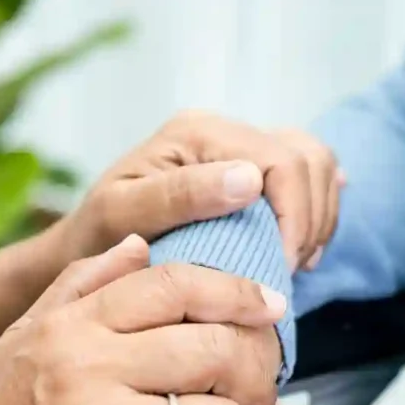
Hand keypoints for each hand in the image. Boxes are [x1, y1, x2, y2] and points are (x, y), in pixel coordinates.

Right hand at [0, 235, 285, 404]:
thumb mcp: (21, 343)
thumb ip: (79, 288)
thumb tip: (138, 245)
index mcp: (71, 327)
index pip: (174, 285)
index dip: (236, 292)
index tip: (271, 308)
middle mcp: (88, 368)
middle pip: (214, 349)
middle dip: (255, 376)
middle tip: (261, 400)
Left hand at [52, 111, 343, 270]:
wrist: (85, 251)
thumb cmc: (96, 237)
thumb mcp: (122, 215)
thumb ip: (180, 196)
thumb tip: (249, 179)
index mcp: (198, 132)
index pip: (282, 161)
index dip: (294, 218)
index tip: (281, 268)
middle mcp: (224, 132)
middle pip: (308, 159)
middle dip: (309, 221)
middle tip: (286, 271)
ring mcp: (241, 150)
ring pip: (318, 167)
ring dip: (317, 220)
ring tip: (291, 264)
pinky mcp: (252, 173)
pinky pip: (311, 182)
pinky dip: (315, 217)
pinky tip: (295, 251)